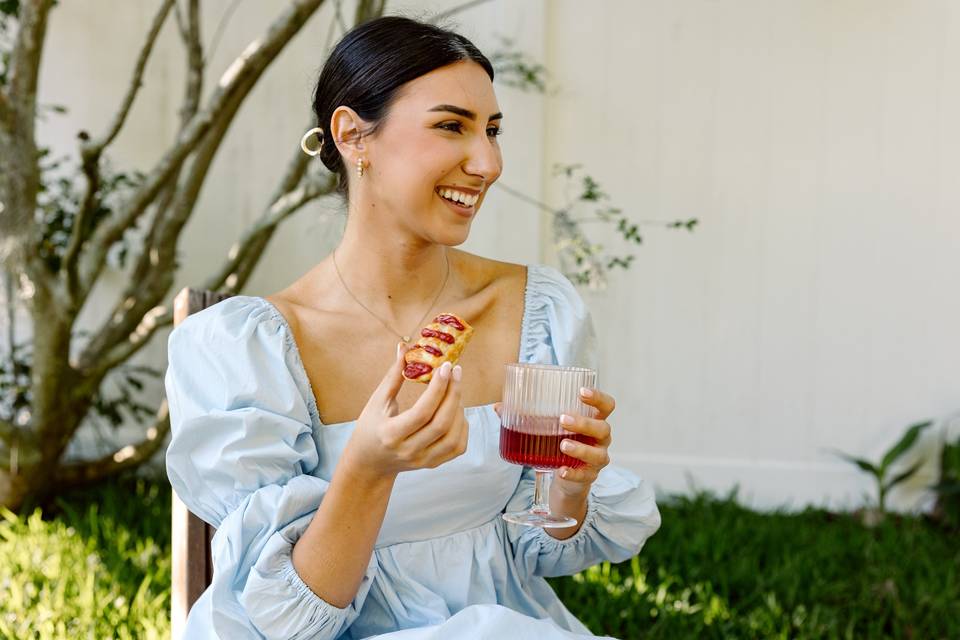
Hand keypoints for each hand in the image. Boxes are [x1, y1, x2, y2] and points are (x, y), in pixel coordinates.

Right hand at [344, 343, 467, 479]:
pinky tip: (456, 410)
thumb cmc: (370, 428)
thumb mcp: (376, 402)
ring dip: (459, 409)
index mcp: (390, 434)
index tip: (446, 366)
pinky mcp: (432, 464)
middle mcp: (408, 450)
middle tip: (456, 371)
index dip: (437, 388)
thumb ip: (393, 376)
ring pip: (453, 437)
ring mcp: (422, 460)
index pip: (422, 412)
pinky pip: (457, 447)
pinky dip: (462, 426)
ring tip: (454, 391)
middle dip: (453, 394)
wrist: (370, 462)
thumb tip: (404, 347)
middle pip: (441, 423)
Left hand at [494, 386, 614, 497]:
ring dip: (580, 449)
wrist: (566, 478)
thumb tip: (499, 407)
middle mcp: (600, 439)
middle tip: (562, 419)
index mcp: (593, 420)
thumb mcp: (548, 429)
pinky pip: (585, 475)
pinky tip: (561, 470)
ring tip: (562, 445)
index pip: (606, 405)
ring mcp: (597, 458)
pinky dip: (573, 473)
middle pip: (602, 428)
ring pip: (597, 453)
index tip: (581, 392)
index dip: (597, 397)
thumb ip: (526, 417)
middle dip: (584, 422)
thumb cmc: (559, 443)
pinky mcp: (589, 476)